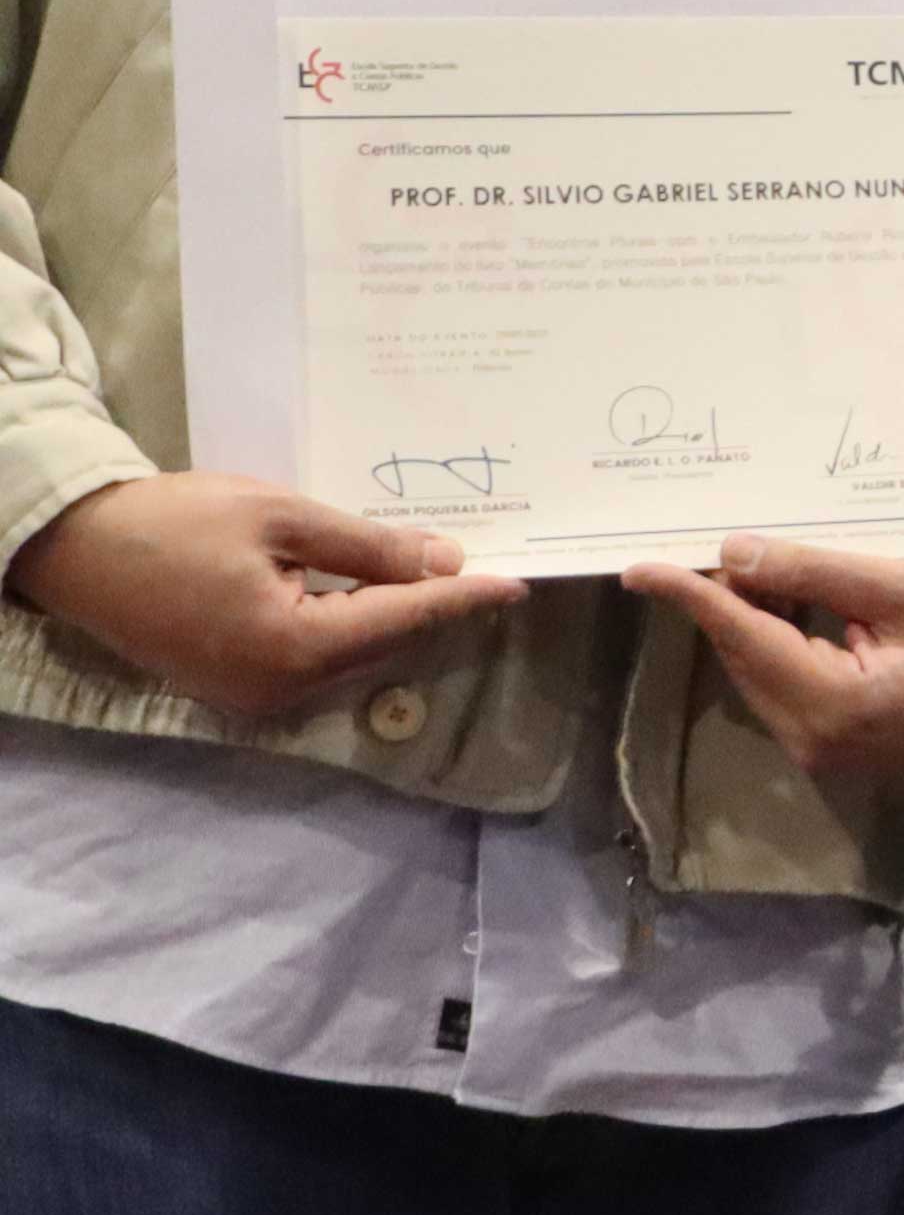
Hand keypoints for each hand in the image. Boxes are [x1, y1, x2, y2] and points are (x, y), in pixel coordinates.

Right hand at [5, 472, 516, 718]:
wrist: (74, 548)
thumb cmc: (172, 521)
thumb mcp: (279, 516)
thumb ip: (368, 546)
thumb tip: (445, 562)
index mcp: (295, 647)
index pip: (404, 619)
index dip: (463, 599)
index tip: (518, 583)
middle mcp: (281, 688)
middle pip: (383, 645)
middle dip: (432, 609)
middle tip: (486, 570)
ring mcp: (255, 697)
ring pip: (352, 657)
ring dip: (392, 619)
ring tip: (443, 578)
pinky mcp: (235, 689)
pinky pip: (314, 660)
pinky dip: (348, 628)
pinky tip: (375, 595)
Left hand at [623, 538, 903, 789]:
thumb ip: (820, 572)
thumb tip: (736, 552)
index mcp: (835, 701)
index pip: (745, 636)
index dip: (691, 597)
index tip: (640, 569)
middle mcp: (808, 736)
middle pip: (742, 654)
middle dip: (728, 598)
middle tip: (737, 545)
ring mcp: (809, 749)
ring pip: (752, 670)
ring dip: (750, 620)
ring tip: (771, 571)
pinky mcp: (815, 747)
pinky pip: (772, 686)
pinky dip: (770, 645)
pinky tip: (788, 610)